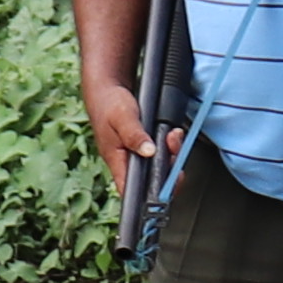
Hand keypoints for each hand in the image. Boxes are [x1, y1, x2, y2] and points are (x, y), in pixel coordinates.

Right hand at [85, 73, 173, 193]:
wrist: (107, 88)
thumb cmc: (108, 103)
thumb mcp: (122, 117)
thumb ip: (134, 135)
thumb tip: (148, 151)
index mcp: (117, 162)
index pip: (133, 191)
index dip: (152, 194)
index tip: (169, 182)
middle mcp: (128, 162)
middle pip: (152, 180)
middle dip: (170, 169)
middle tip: (174, 150)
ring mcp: (137, 155)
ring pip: (160, 166)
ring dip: (172, 153)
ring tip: (173, 137)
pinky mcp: (144, 146)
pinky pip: (161, 153)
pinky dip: (170, 145)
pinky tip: (171, 135)